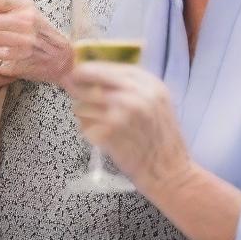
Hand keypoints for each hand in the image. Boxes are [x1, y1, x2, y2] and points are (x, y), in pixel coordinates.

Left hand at [63, 62, 191, 190]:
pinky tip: (103, 137)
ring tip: (100, 124)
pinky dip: (88, 131)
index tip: (76, 74)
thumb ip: (130, 86)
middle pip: (89, 78)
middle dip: (77, 85)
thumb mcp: (157, 103)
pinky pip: (83, 125)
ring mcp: (122, 112)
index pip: (106, 66)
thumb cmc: (161, 139)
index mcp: (149, 84)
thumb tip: (91, 73)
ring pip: (81, 104)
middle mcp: (136, 94)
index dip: (87, 70)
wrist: (170, 172)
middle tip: (70, 88)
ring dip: (83, 113)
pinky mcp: (110, 132)